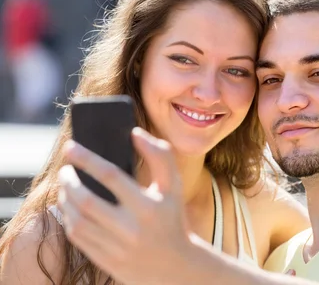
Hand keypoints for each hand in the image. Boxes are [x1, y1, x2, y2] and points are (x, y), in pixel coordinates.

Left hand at [57, 128, 194, 284]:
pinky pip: (77, 237)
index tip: (70, 147)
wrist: (175, 265)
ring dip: (64, 199)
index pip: (111, 176)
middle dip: (69, 181)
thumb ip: (161, 155)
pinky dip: (68, 218)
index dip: (88, 159)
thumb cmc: (172, 217)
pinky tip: (69, 206)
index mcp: (149, 207)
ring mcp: (117, 248)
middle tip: (65, 169)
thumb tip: (135, 133)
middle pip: (87, 200)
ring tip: (65, 185)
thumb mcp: (173, 186)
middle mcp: (132, 229)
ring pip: (77, 220)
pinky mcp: (106, 261)